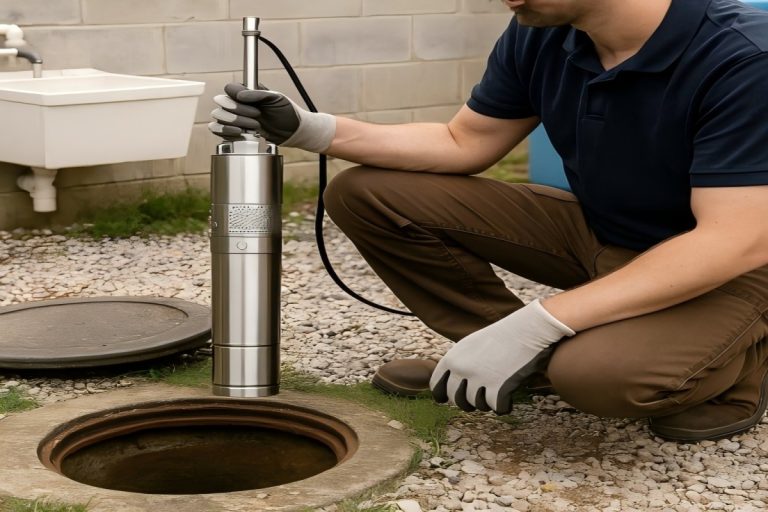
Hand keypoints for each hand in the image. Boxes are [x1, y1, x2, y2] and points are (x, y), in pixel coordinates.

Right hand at [208, 83, 335, 152]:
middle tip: (258, 117)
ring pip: (219, 117)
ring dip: (235, 122)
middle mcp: (237, 104)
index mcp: (246, 92)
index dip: (236, 97)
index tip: (253, 106)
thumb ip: (258, 94)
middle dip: (238, 112)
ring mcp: (235, 118)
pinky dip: (225, 132)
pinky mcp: (235, 132)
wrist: (293, 131)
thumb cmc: (287, 111)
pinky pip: (218, 131)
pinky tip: (240, 133)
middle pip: (222, 104)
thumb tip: (240, 95)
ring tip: (254, 127)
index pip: (229, 89)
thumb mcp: (277, 98)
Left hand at [429, 299, 574, 413]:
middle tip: (480, 397)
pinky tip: (508, 401)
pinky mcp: (498, 387)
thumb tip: (452, 386)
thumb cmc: (502, 336)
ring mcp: (479, 379)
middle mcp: (462, 369)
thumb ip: (459, 363)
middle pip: (456, 400)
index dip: (444, 395)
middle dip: (467, 402)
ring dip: (486, 403)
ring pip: (476, 405)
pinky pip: (495, 408)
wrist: (527, 329)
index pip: (436, 387)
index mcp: (452, 358)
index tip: (450, 399)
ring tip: (496, 393)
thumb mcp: (471, 345)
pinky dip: (503, 407)